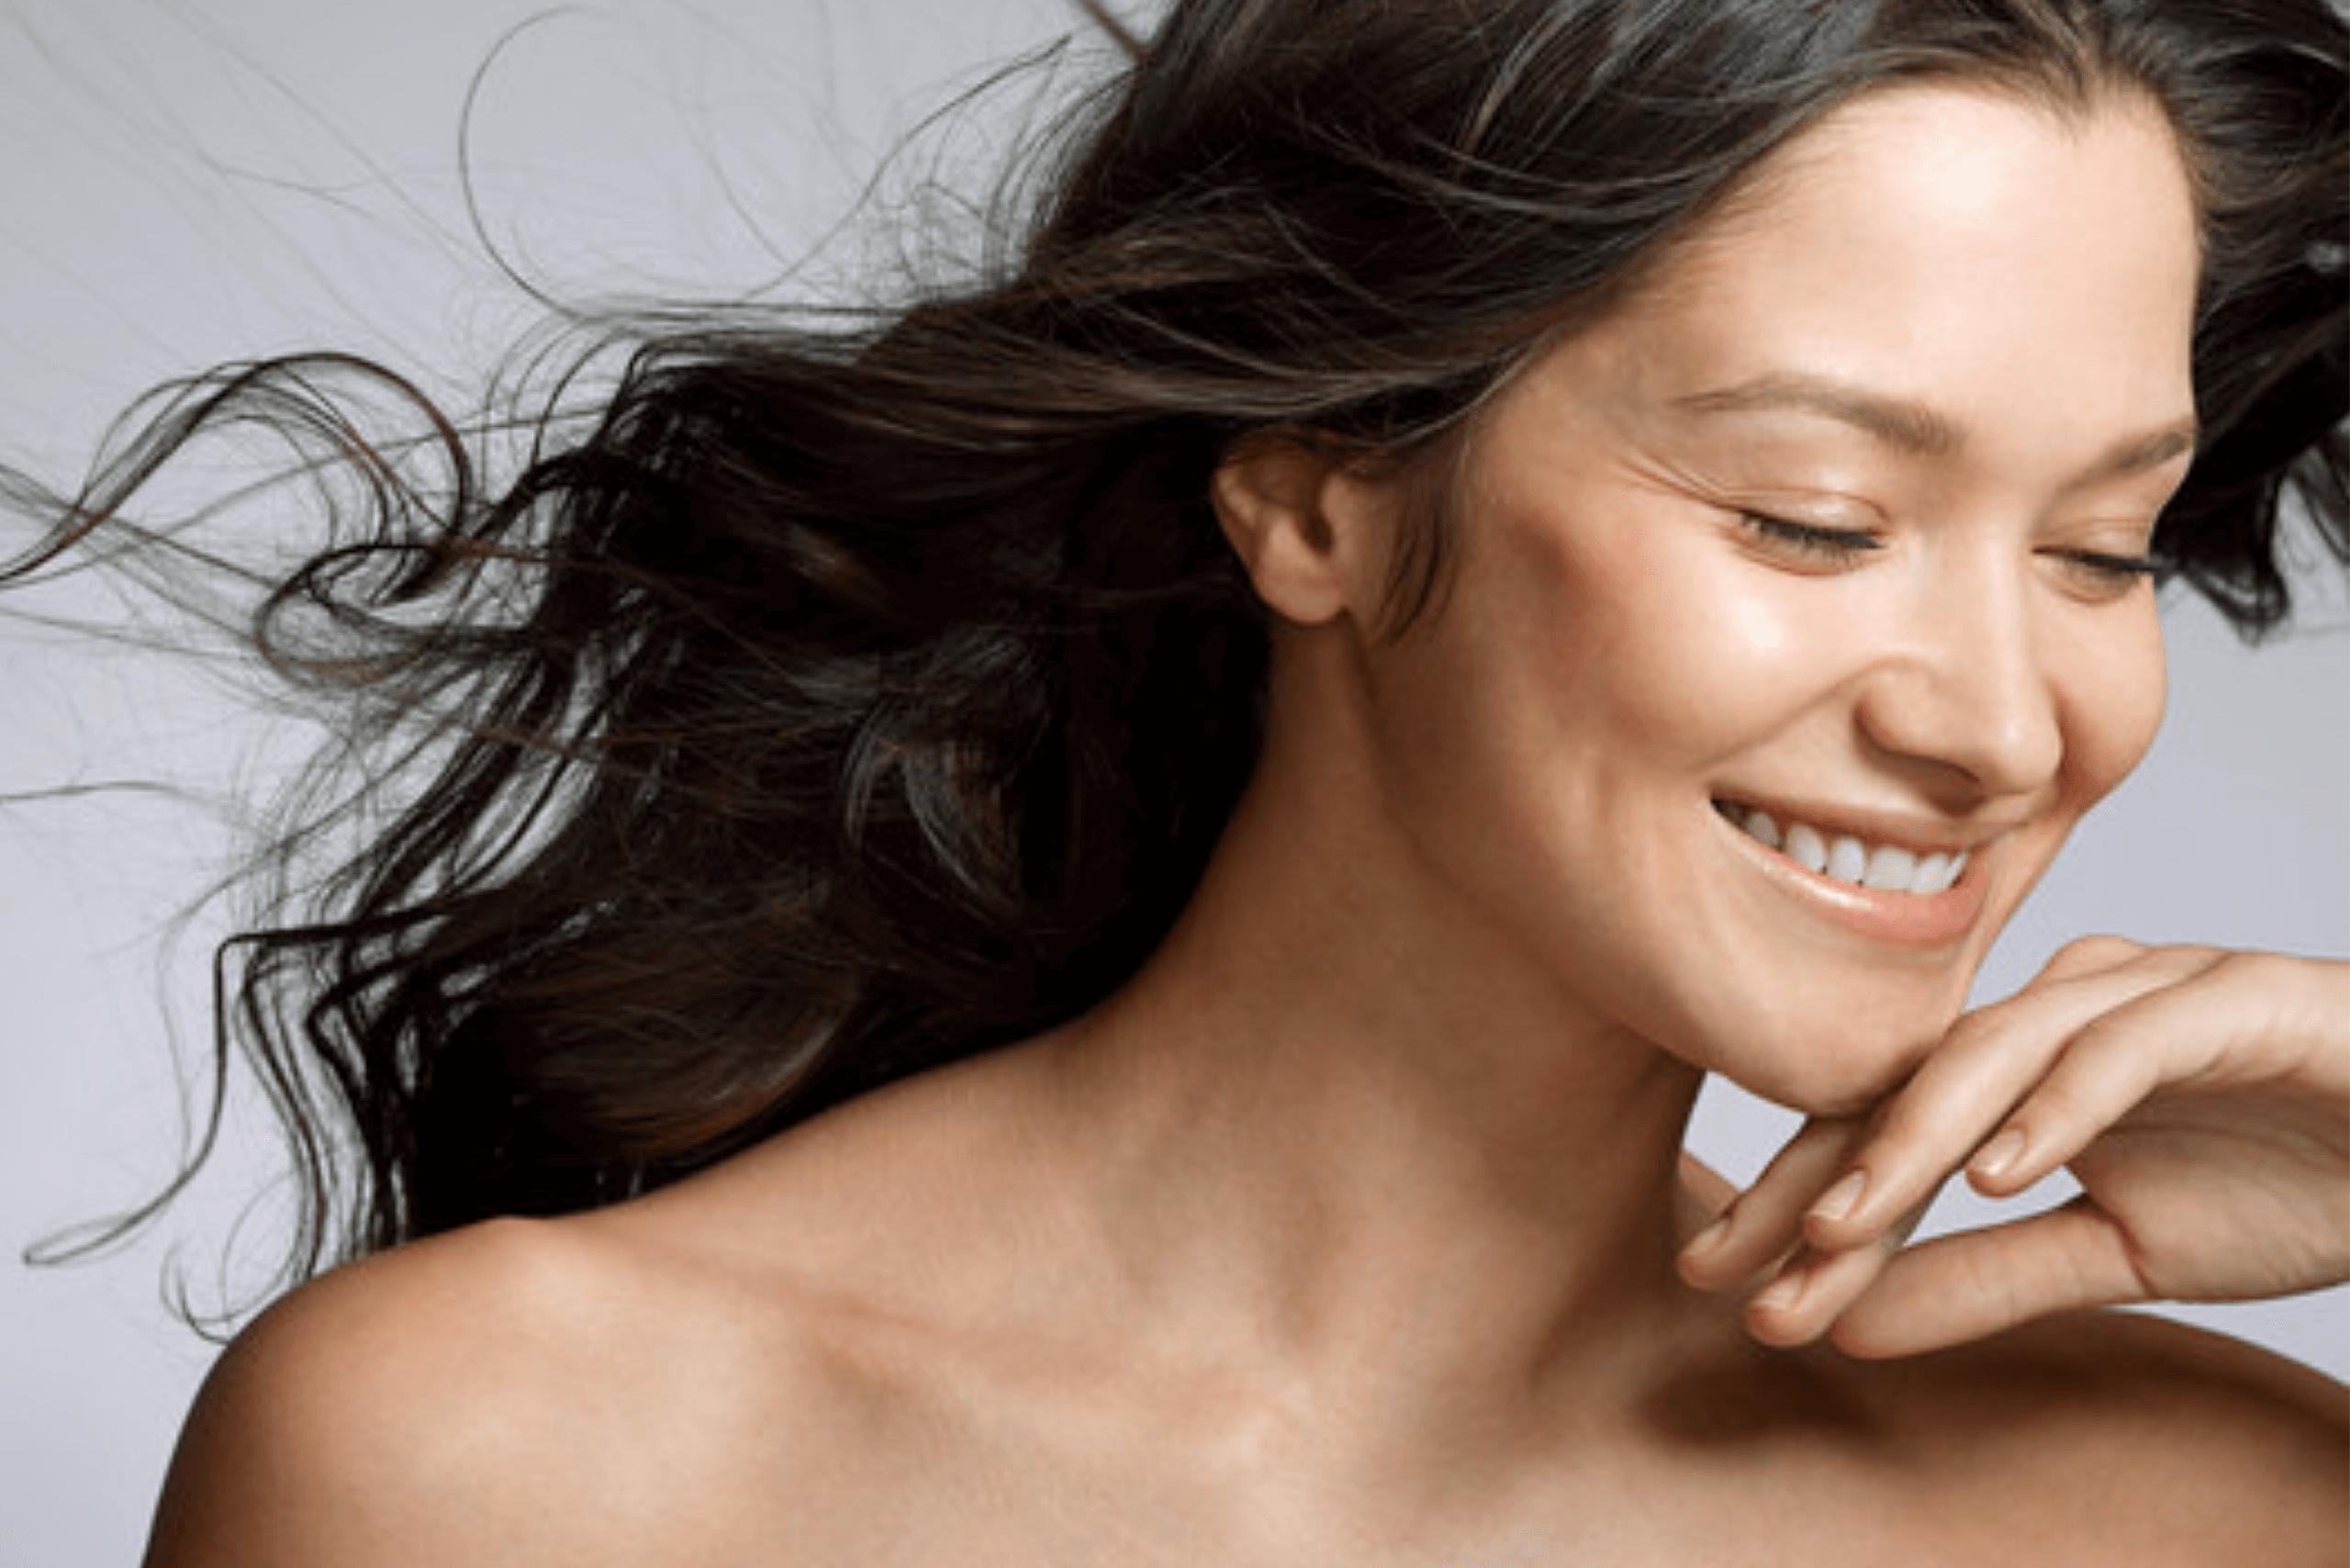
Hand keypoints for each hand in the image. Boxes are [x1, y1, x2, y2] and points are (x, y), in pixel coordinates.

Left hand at [1676, 938, 2349, 1356]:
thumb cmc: (2293, 1179)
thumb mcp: (2117, 1255)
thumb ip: (1986, 1277)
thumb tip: (1846, 1325)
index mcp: (2024, 1060)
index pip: (1879, 1125)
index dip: (1793, 1200)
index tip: (1717, 1282)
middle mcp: (2063, 1006)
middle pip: (1904, 1081)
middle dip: (1812, 1177)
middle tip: (1728, 1260)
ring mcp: (2144, 990)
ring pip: (1993, 1051)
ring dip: (1910, 1142)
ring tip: (1840, 1226)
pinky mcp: (2233, 997)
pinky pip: (2122, 1045)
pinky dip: (2055, 1108)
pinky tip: (1997, 1173)